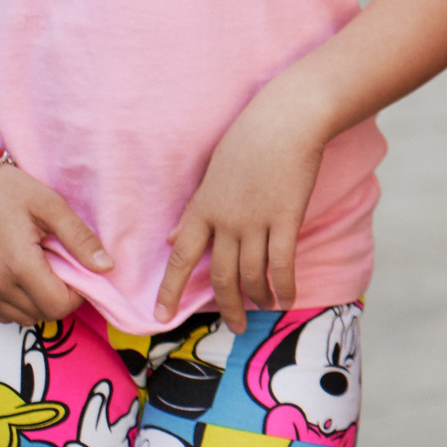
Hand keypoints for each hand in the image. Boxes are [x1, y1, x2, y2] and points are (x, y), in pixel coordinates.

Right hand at [0, 163, 113, 326]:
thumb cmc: (11, 192)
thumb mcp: (52, 207)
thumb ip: (80, 239)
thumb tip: (106, 267)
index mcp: (18, 264)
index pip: (57, 306)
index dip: (77, 295)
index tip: (79, 272)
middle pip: (41, 314)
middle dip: (59, 297)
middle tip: (62, 268)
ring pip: (21, 317)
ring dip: (39, 303)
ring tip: (42, 271)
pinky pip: (0, 313)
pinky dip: (18, 304)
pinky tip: (22, 278)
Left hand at [156, 92, 327, 331]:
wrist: (286, 119)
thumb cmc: (249, 139)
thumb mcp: (212, 173)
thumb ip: (195, 210)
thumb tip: (173, 239)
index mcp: (203, 208)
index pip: (180, 257)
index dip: (170, 290)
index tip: (160, 317)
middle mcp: (226, 221)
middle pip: (220, 275)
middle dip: (226, 305)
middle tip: (232, 326)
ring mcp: (256, 221)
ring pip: (251, 274)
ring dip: (257, 298)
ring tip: (263, 309)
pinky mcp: (286, 218)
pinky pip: (282, 263)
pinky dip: (283, 285)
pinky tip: (286, 298)